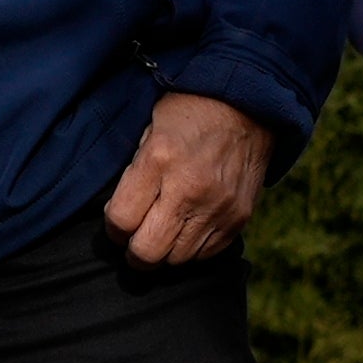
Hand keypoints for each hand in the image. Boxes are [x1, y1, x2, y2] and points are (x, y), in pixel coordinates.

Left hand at [104, 89, 268, 264]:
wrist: (250, 102)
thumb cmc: (192, 110)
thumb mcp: (150, 127)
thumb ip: (136, 172)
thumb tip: (121, 212)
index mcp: (160, 159)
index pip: (121, 220)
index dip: (113, 227)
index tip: (118, 221)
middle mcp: (190, 188)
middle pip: (147, 251)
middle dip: (134, 251)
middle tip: (134, 239)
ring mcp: (218, 206)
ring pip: (177, 259)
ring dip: (165, 251)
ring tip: (163, 232)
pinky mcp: (239, 217)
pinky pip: (207, 253)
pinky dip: (192, 247)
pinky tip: (188, 227)